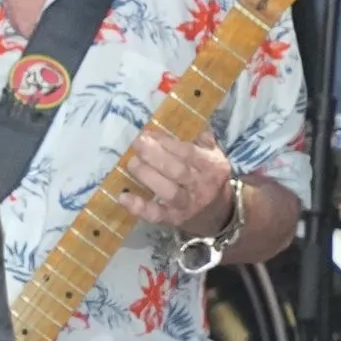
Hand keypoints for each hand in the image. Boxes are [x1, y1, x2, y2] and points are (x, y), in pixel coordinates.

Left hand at [114, 129, 232, 233]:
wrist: (217, 213)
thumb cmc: (208, 176)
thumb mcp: (212, 155)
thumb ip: (201, 139)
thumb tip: (182, 121)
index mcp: (211, 166)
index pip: (189, 153)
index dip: (167, 143)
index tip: (148, 133)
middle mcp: (201, 186)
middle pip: (178, 171)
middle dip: (155, 156)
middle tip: (137, 143)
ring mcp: (186, 205)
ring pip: (168, 191)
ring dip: (147, 176)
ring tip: (131, 163)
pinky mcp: (173, 219)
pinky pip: (156, 215)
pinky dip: (139, 207)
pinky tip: (123, 197)